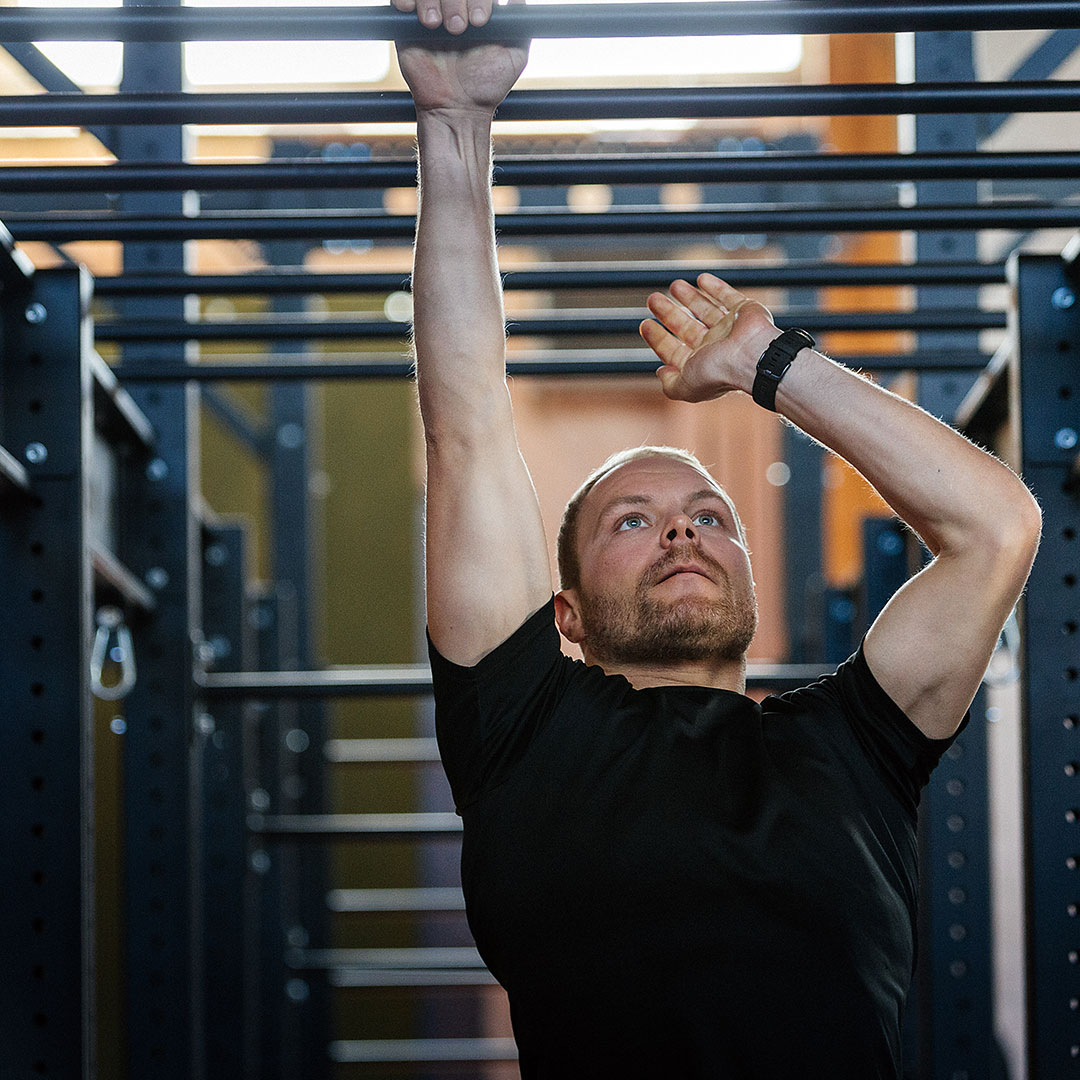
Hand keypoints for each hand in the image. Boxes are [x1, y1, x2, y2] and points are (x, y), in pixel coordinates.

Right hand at [392, 0, 528, 115]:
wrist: (457, 110)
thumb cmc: (487, 86)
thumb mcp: (515, 54)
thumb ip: (521, 22)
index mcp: (477, 7)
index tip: (481, 21)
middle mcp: (454, 6)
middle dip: (456, 0)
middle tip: (459, 29)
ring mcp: (430, 12)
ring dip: (431, 1)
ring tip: (436, 26)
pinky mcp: (406, 24)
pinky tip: (411, 11)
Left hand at [639, 274, 779, 402]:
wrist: (752, 357)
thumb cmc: (719, 373)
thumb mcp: (684, 386)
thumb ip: (670, 384)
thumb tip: (660, 373)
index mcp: (701, 365)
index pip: (674, 351)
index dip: (657, 338)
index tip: (645, 324)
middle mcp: (715, 347)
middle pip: (686, 327)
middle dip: (668, 313)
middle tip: (653, 299)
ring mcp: (730, 329)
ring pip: (706, 310)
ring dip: (689, 298)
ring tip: (673, 285)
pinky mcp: (745, 311)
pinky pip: (728, 297)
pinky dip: (715, 288)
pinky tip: (701, 280)